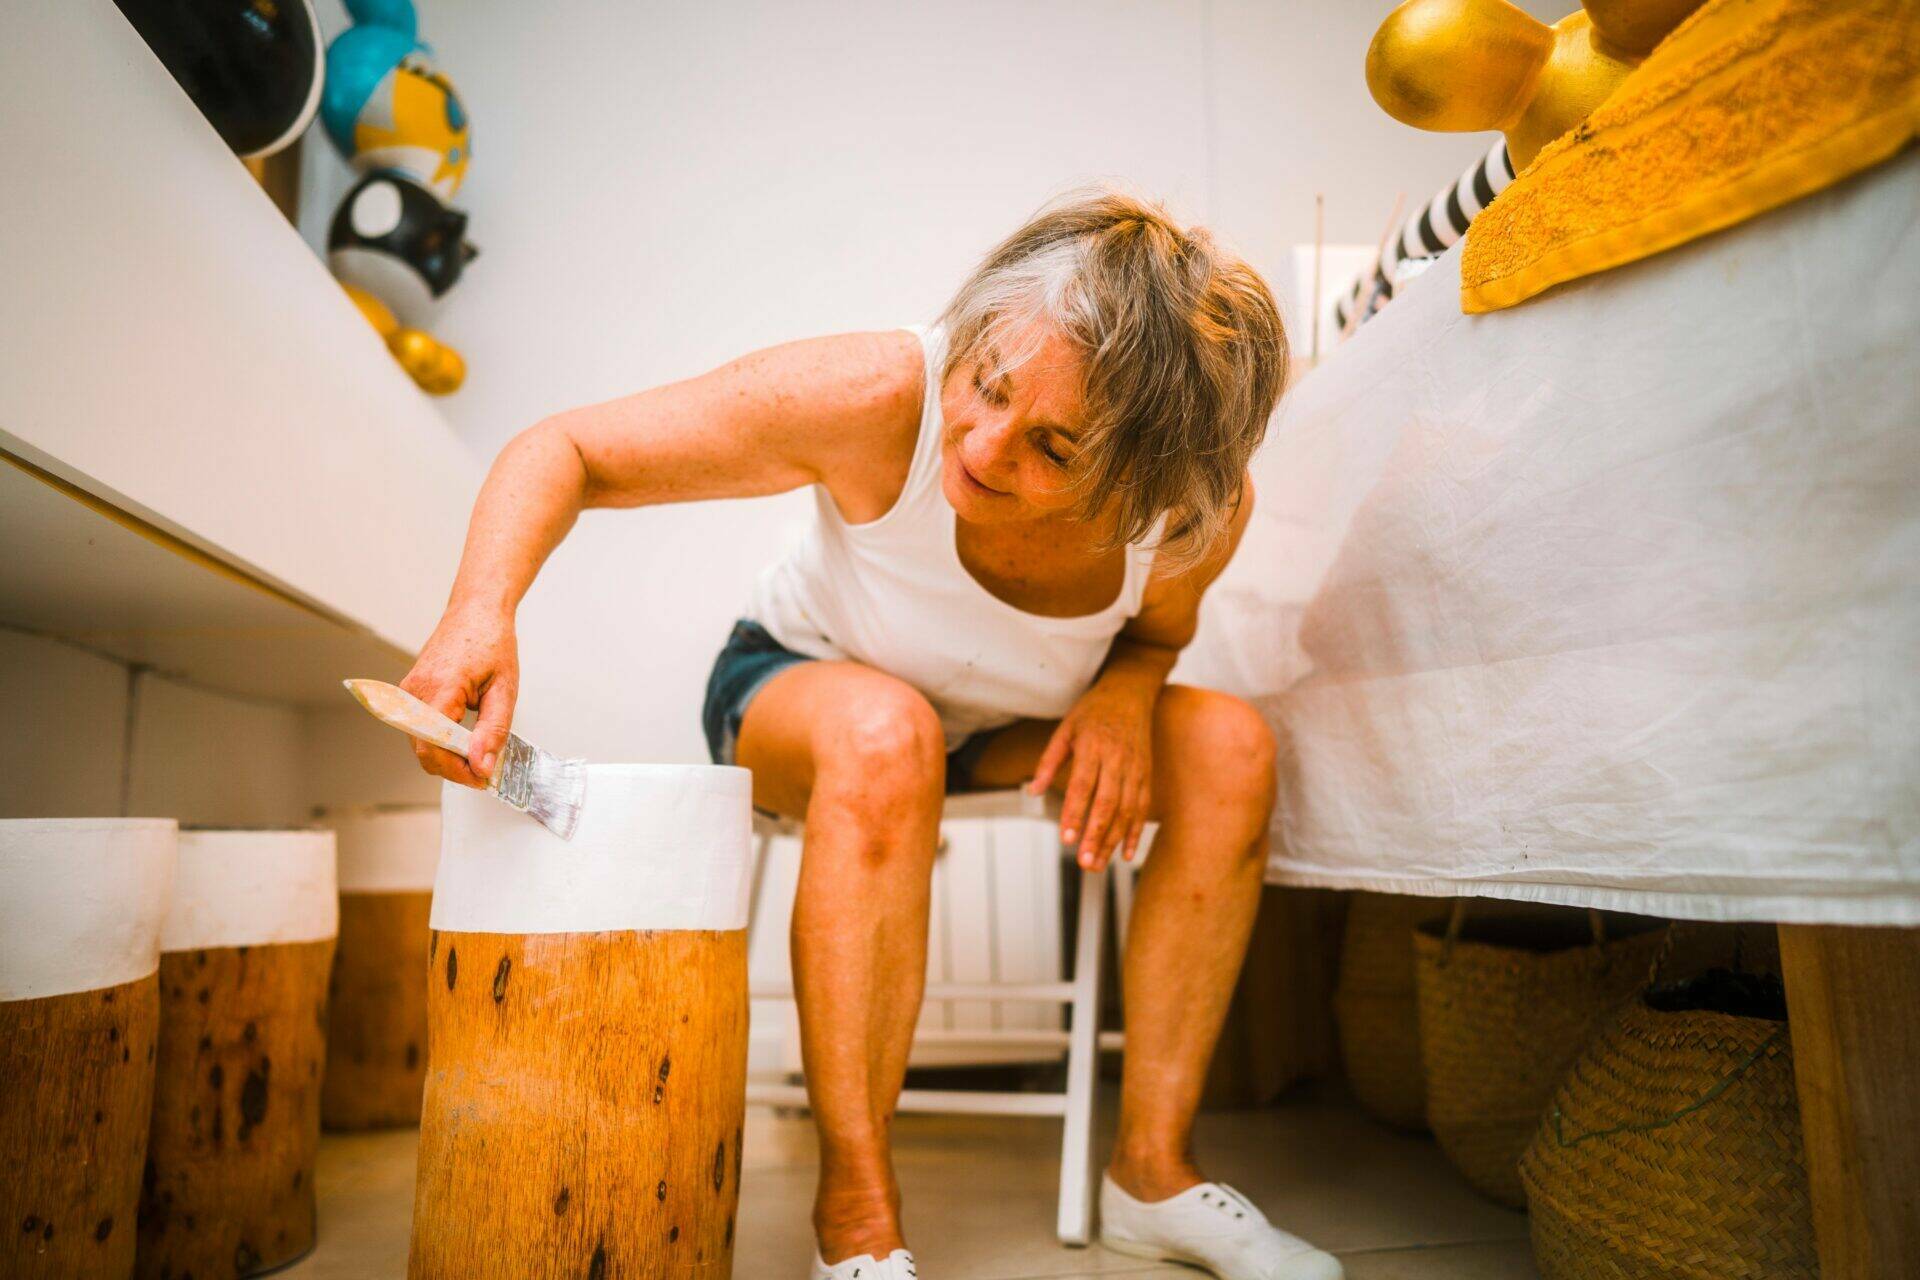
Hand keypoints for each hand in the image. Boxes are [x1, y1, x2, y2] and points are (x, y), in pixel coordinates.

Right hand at [397, 603, 518, 788]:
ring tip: (477, 752)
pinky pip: (419, 730)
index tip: (482, 777)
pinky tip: (463, 738)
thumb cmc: (491, 642)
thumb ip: (493, 730)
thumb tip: (481, 765)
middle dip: (454, 767)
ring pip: (419, 743)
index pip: (434, 746)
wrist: (475, 612)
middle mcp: (415, 691)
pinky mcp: (408, 694)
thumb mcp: (504, 689)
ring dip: (447, 756)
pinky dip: (440, 741)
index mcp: (440, 687)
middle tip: (484, 769)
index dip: (457, 770)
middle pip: (424, 750)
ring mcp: (407, 692)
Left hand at [1028, 680, 1155, 869]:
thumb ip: (1049, 761)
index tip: (1066, 838)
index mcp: (1094, 746)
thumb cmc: (1093, 711)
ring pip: (1127, 810)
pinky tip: (1125, 854)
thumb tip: (1032, 791)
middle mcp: (1117, 759)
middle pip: (1108, 803)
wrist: (1131, 693)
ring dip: (1113, 840)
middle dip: (1096, 835)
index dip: (1075, 813)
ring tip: (1098, 864)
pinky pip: (1142, 807)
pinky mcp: (1146, 774)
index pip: (1083, 785)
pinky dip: (1135, 832)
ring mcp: (1135, 767)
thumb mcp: (1065, 729)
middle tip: (1084, 862)